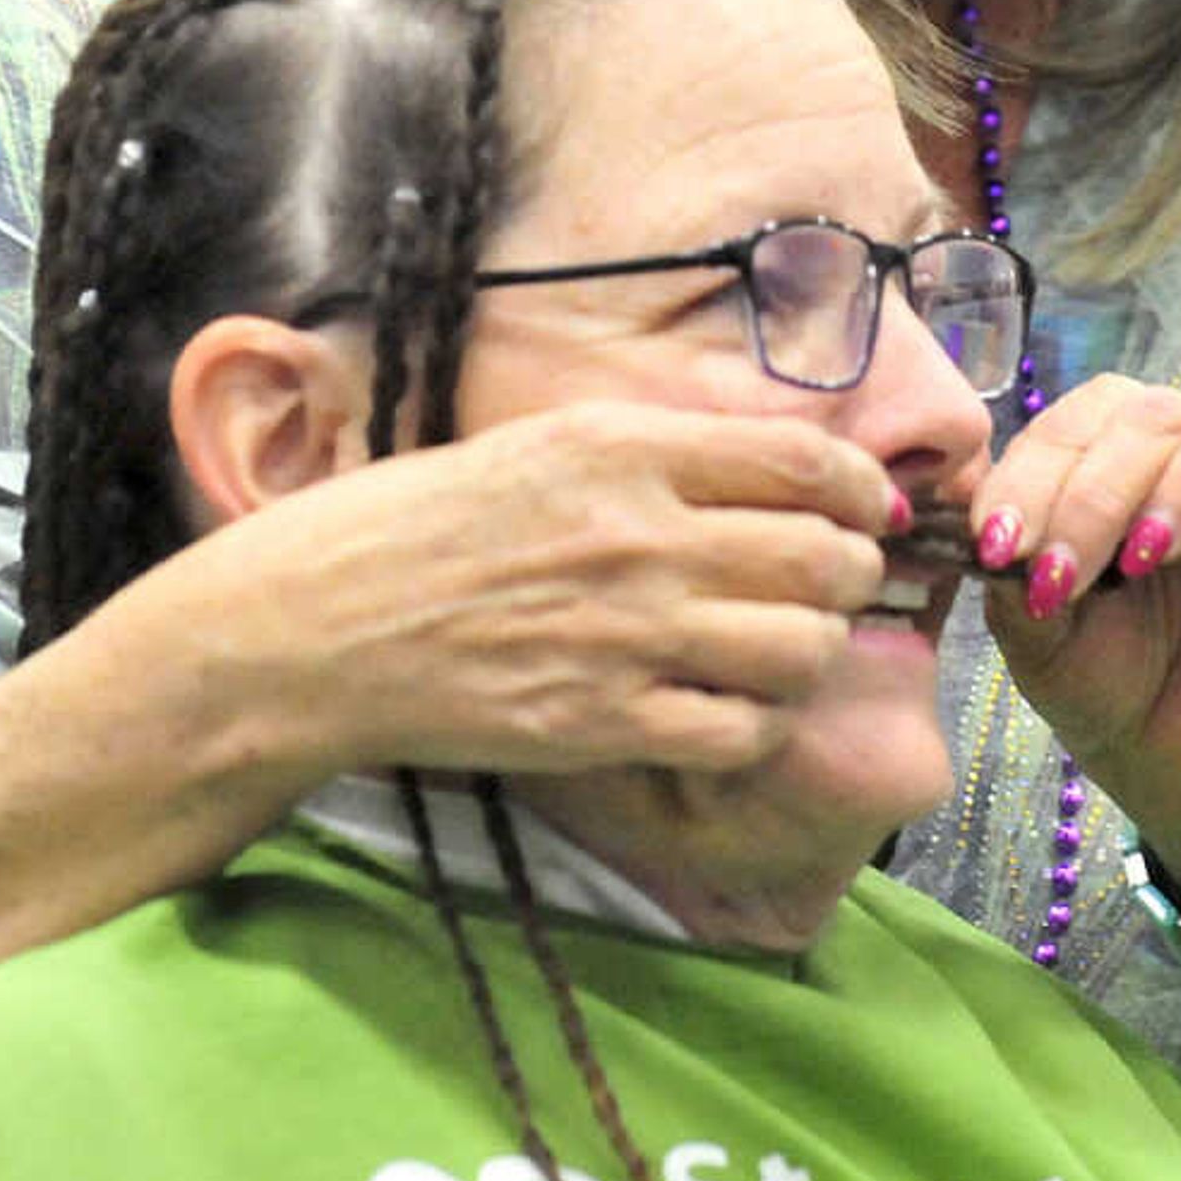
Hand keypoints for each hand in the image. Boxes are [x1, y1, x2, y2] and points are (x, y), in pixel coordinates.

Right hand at [91, 398, 901, 799]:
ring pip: (802, 651)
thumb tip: (777, 472)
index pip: (809, 460)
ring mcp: (624, 634)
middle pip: (827, 559)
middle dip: (850, 577)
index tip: (870, 511)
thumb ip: (657, 453)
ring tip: (774, 654)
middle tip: (828, 589)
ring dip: (807, 656)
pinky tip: (722, 713)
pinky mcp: (599, 724)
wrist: (309, 627)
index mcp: (623, 447)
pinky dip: (753, 728)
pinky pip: (742, 734)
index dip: (866, 491)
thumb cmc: (415, 527)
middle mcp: (638, 533)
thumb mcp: (539, 447)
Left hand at [973, 375, 1180, 913]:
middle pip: (1156, 411)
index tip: (1000, 551)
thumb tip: (998, 531)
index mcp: (1116, 452)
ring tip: (1149, 554)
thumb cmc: (1104, 676)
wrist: (1171, 761)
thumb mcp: (1036, 634)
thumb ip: (1017, 572)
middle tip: (1063, 579)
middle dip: (1093, 493)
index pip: (1081, 417)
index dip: (1033, 473)